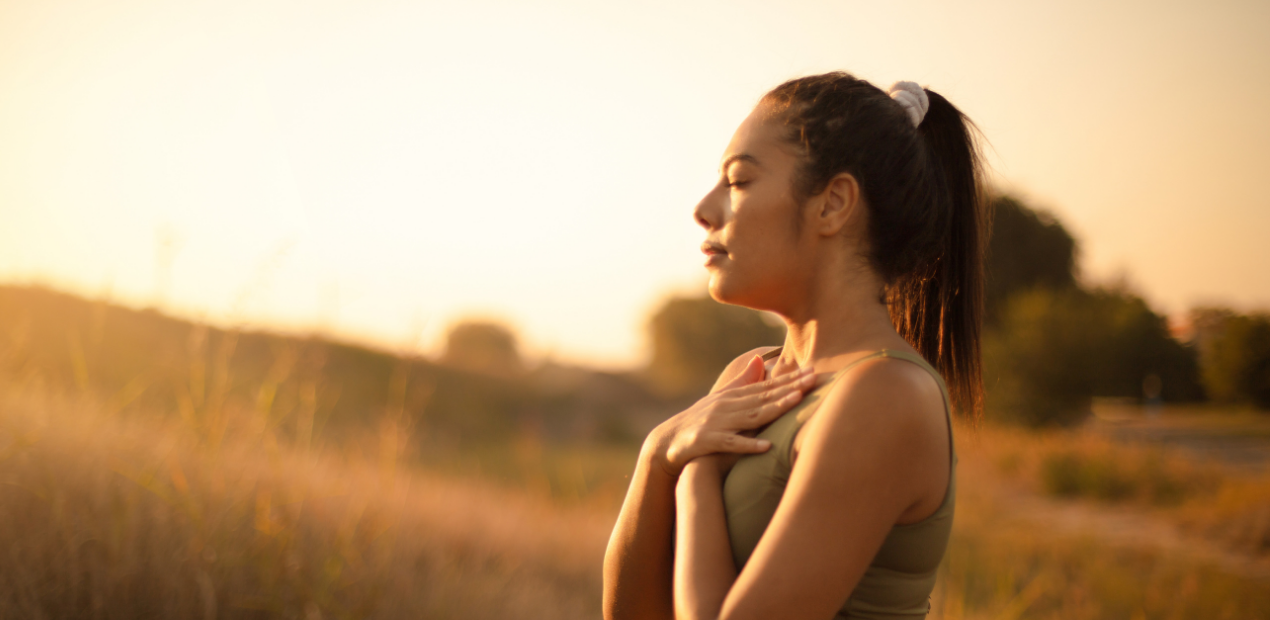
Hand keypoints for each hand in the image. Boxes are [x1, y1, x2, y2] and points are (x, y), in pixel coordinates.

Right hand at [647, 355, 816, 476]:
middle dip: (790, 388)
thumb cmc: (699, 421)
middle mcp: (727, 406)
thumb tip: (760, 359)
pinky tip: (766, 446)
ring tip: (797, 401)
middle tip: (814, 379)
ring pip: (751, 415)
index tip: (812, 371)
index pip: (767, 386)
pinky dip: (748, 445)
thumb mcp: (721, 399)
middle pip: (764, 397)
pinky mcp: (708, 442)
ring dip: (775, 408)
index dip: (790, 379)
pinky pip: (731, 444)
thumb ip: (742, 381)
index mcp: (733, 396)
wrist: (667, 441)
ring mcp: (718, 423)